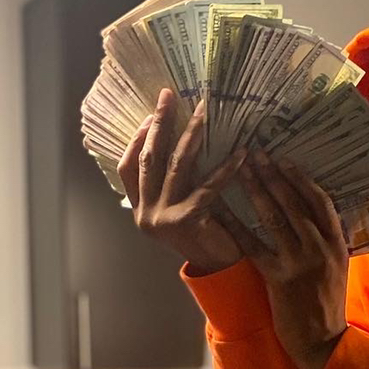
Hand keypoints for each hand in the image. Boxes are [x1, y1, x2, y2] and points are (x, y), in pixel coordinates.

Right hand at [118, 89, 253, 274]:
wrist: (221, 271)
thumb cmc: (204, 236)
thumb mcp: (179, 207)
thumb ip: (169, 183)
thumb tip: (171, 136)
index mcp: (139, 210)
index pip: (128, 167)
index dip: (139, 138)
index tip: (152, 114)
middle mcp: (145, 214)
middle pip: (150, 159)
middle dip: (160, 124)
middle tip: (169, 96)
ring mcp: (163, 218)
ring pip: (176, 166)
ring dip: (192, 136)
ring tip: (204, 113)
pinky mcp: (187, 221)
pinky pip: (207, 186)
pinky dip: (225, 168)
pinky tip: (239, 153)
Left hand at [235, 150, 349, 368]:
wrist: (323, 342)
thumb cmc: (327, 305)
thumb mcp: (337, 269)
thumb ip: (327, 242)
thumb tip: (313, 214)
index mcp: (338, 244)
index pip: (321, 202)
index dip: (302, 179)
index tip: (286, 160)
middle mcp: (320, 249)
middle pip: (295, 203)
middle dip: (274, 176)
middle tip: (257, 153)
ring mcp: (300, 262)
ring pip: (275, 217)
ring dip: (256, 190)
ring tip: (241, 169)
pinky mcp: (278, 278)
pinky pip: (253, 245)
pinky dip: (235, 225)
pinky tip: (220, 210)